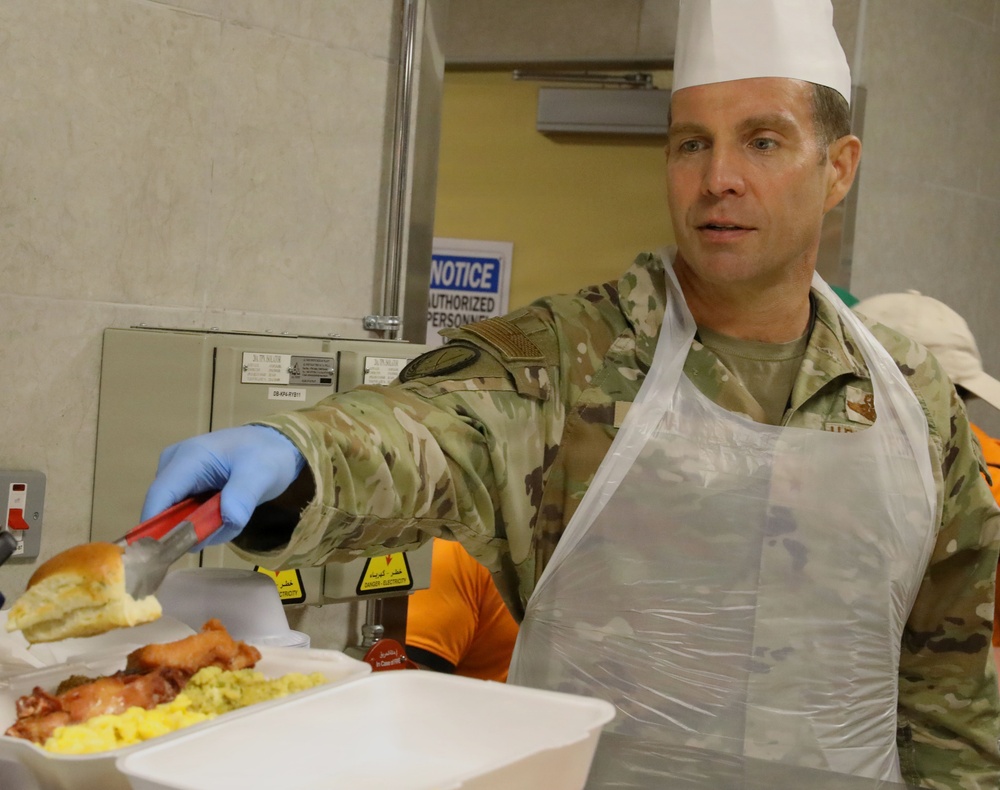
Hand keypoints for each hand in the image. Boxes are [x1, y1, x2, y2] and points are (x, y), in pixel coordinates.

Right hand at [141, 425, 305, 545]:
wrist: (272, 445)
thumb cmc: (265, 455)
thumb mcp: (262, 473)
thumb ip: (243, 496)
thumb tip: (228, 519)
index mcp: (189, 456)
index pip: (160, 496)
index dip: (156, 527)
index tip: (165, 556)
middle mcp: (174, 465)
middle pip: (166, 510)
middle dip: (192, 529)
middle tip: (224, 529)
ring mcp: (177, 477)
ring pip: (178, 516)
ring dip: (205, 526)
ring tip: (234, 513)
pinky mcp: (183, 487)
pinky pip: (187, 515)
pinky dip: (207, 522)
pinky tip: (228, 511)